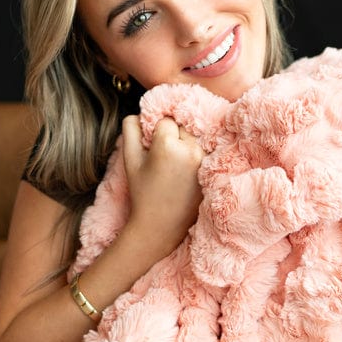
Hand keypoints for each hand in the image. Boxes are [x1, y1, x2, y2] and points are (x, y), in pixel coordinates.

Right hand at [121, 115, 203, 258]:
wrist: (160, 227)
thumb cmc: (142, 193)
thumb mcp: (129, 159)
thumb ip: (130, 129)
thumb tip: (141, 114)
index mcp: (168, 145)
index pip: (165, 121)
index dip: (155, 134)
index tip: (151, 152)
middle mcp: (191, 150)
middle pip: (182, 127)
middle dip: (173, 138)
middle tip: (163, 162)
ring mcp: (204, 161)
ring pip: (194, 139)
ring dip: (184, 147)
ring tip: (174, 170)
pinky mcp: (212, 172)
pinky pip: (203, 153)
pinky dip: (195, 158)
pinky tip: (184, 174)